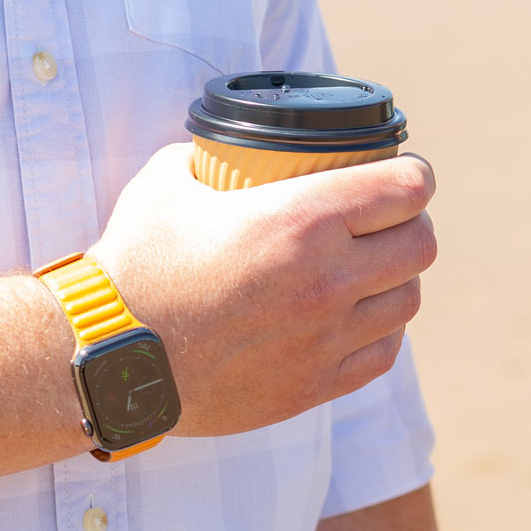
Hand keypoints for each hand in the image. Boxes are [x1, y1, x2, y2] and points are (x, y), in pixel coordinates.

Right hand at [90, 144, 436, 435]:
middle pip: (421, 245)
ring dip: (398, 279)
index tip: (407, 175)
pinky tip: (360, 317)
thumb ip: (214, 157)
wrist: (109, 358)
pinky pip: (383, 353)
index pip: (406, 191)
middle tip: (391, 220)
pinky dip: (379, 330)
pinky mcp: (315, 385)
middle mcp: (326, 280)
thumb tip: (234, 146)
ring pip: (408, 301)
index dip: (415, 177)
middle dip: (412, 224)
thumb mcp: (169, 181)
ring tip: (376, 269)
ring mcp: (325, 338)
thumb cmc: (134, 264)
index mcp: (302, 221)